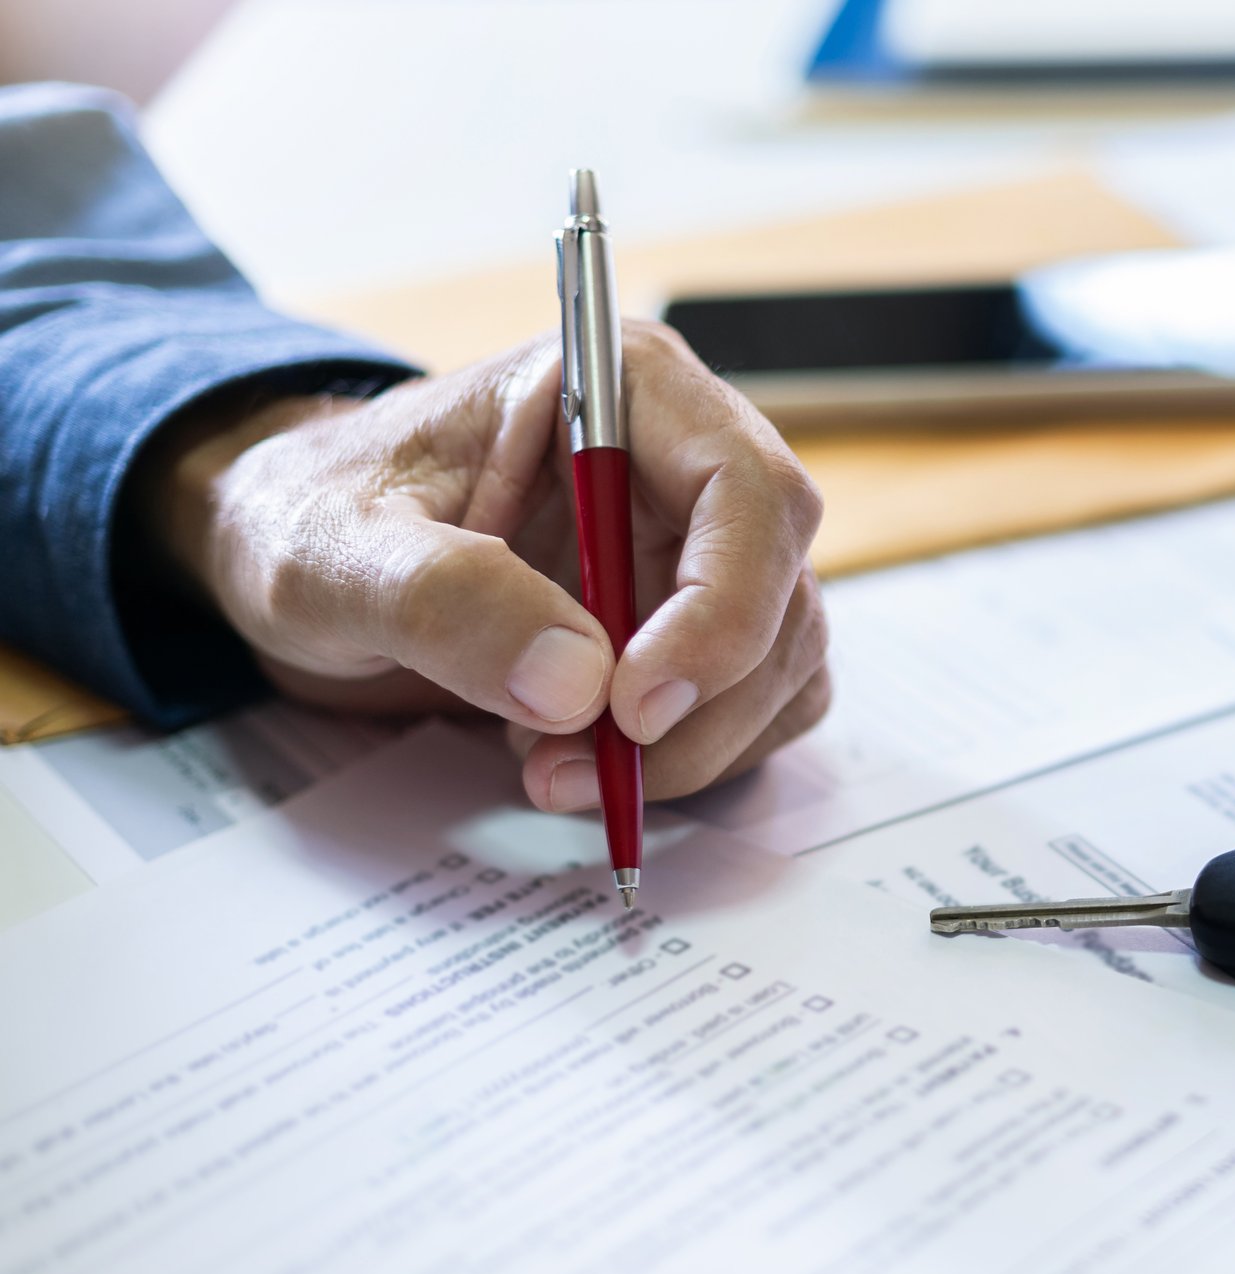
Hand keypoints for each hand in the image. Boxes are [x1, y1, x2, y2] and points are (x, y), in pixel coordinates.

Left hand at [152, 323, 829, 810]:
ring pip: (781, 663)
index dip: (723, 607)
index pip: (748, 492)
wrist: (297, 556)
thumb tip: (578, 684)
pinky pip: (758, 706)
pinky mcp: (697, 628)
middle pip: (779, 593)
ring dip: (690, 746)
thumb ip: (447, 598)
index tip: (634, 704)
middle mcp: (686, 465)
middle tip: (575, 766)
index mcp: (623, 391)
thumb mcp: (335, 551)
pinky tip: (584, 757)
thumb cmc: (311, 516)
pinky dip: (694, 759)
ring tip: (551, 766)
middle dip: (697, 703)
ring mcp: (702, 552)